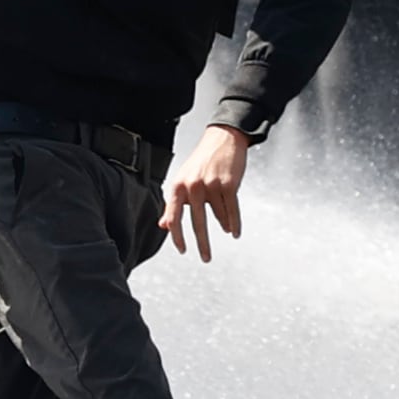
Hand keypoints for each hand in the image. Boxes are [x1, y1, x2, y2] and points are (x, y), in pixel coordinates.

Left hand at [161, 125, 249, 259]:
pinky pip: (232, 210)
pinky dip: (234, 223)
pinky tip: (234, 232)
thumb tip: (164, 226)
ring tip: (227, 230)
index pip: (174, 217)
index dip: (177, 236)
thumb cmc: (201, 162)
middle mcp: (192, 186)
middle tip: (205, 258)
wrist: (222, 139)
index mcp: (178, 187)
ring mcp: (211, 185)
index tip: (182, 250)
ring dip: (223, 225)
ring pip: (218, 216)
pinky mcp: (228, 184)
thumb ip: (174, 204)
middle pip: (196, 222)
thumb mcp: (182, 180)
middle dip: (202, 243)